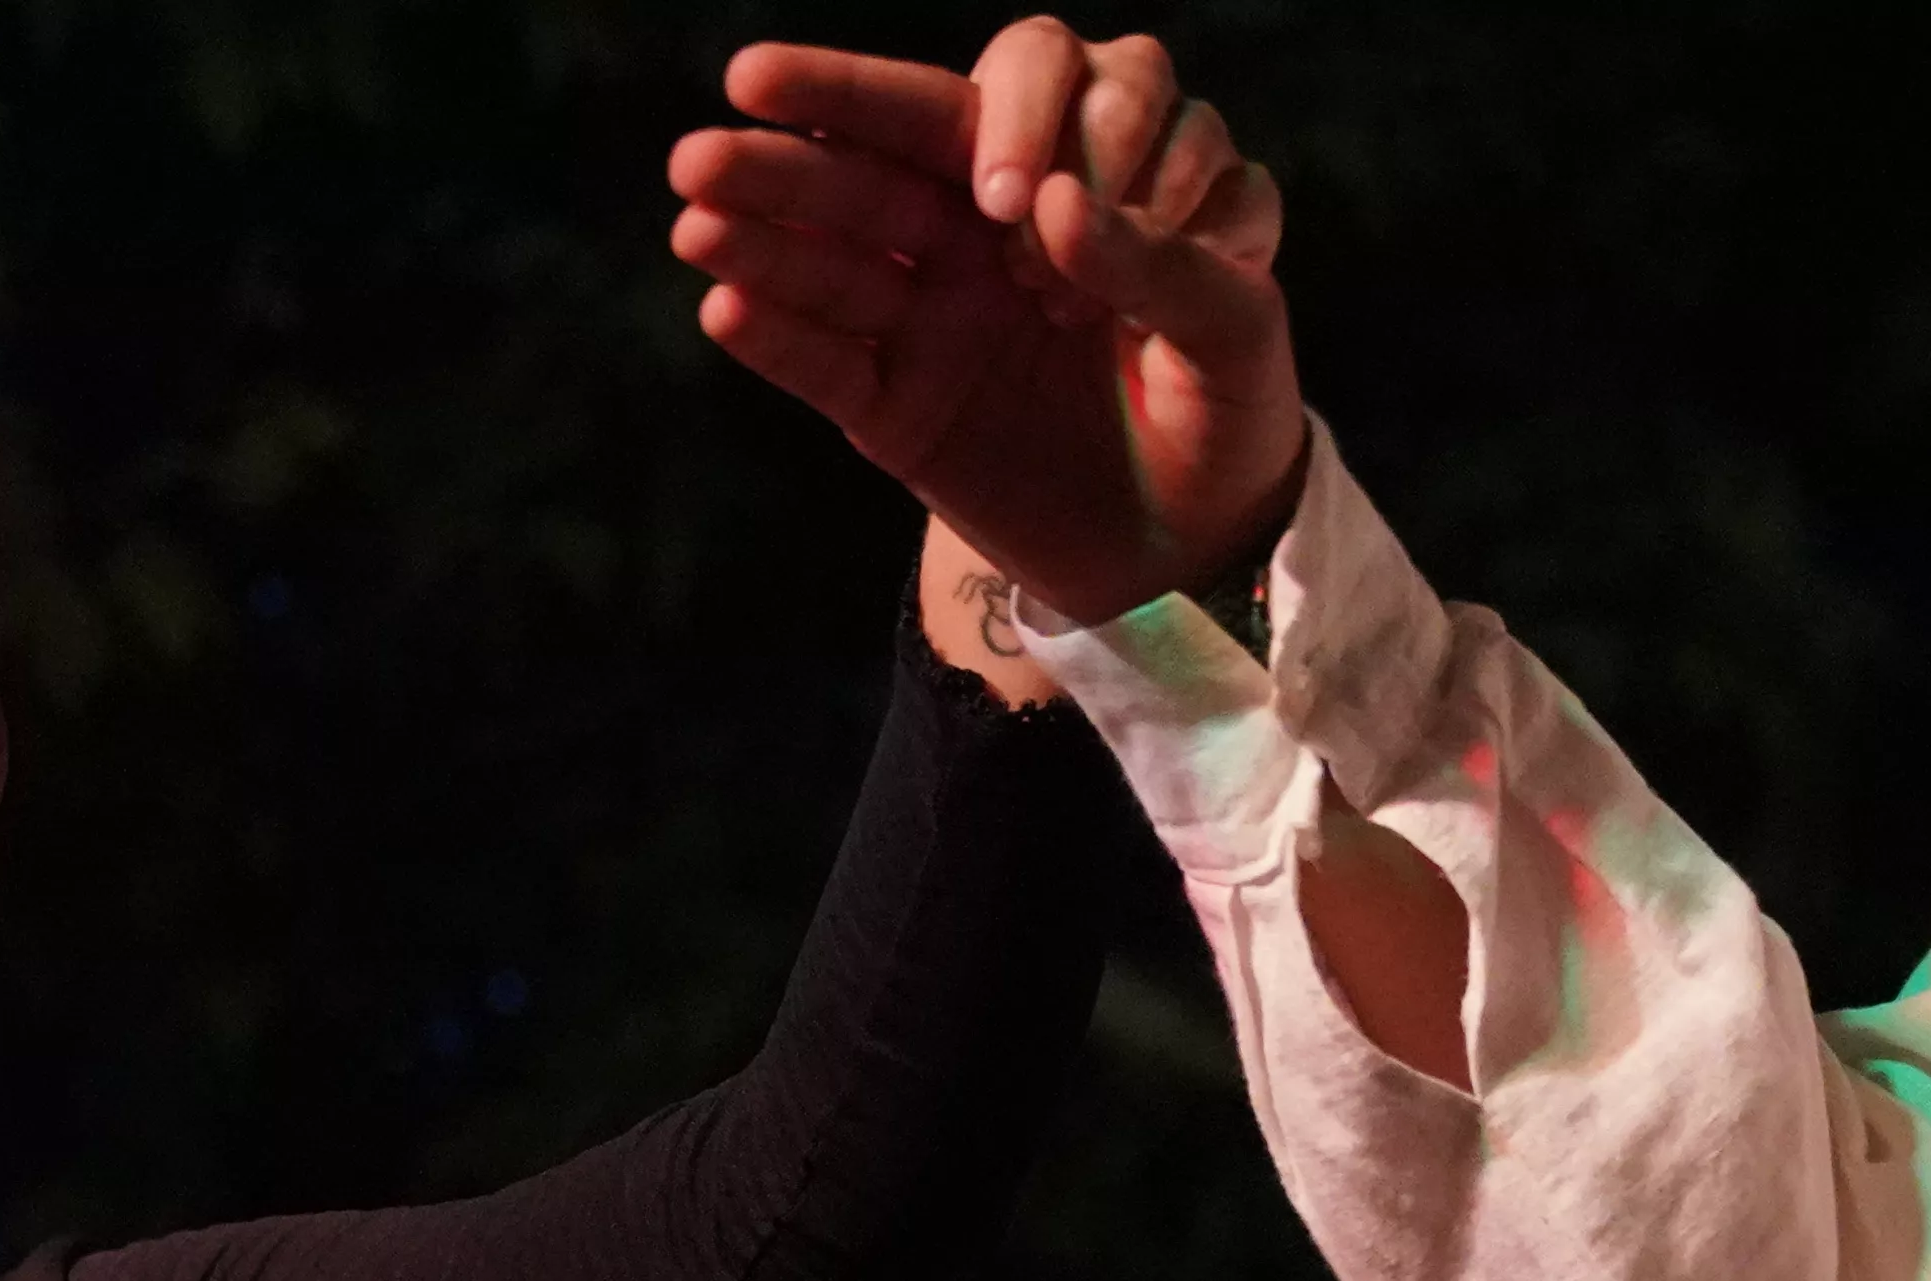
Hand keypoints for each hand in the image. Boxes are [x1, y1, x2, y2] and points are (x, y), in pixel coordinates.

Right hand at [674, 28, 1301, 626]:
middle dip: (823, 115)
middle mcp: (990, 223)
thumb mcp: (1234, 331)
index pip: (1022, 84)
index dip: (1010, 118)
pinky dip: (779, 340)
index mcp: (1081, 170)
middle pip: (896, 148)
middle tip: (745, 81)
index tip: (1018, 202)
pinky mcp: (895, 407)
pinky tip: (728, 310)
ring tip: (696, 208)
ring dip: (766, 224)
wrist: (1197, 550)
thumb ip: (1160, 264)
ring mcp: (933, 311)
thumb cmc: (1224, 407)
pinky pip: (826, 365)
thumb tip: (1044, 205)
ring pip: (841, 250)